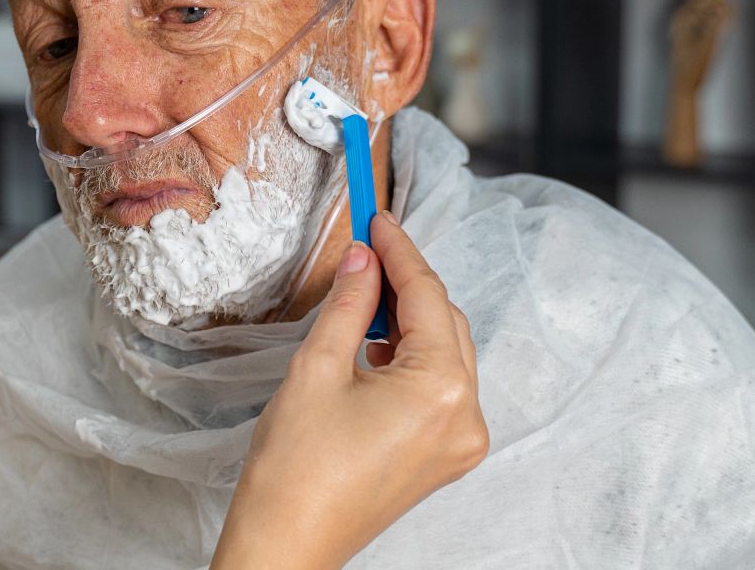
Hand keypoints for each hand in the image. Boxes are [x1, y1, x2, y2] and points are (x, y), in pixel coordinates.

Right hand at [211, 213, 488, 569]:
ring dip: (410, 321)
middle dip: (407, 284)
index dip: (400, 251)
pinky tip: (374, 347)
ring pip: (445, 355)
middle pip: (445, 323)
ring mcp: (459, 442)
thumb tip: (366, 260)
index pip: (427, 298)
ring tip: (365, 296)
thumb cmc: (296, 466)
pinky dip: (412, 359)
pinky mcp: (444, 457)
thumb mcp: (317, 368)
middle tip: (367, 249)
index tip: (378, 217)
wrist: (288, 541)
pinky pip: (439, 389)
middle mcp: (466, 417)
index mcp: (441, 391)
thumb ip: (351, 306)